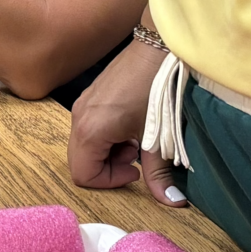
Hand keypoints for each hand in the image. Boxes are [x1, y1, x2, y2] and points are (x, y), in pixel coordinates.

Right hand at [67, 38, 187, 207]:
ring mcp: (82, 105)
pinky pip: (89, 128)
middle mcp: (79, 118)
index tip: (135, 171)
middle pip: (80, 161)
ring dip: (109, 152)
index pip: (83, 175)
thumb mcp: (159, 137)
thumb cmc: (157, 89)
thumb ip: (160, 174)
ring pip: (85, 145)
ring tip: (136, 140)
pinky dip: (107, 136)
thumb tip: (172, 202)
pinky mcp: (89, 97)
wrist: (158, 48)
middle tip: (135, 158)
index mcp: (91, 130)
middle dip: (108, 168)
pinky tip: (131, 126)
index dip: (109, 181)